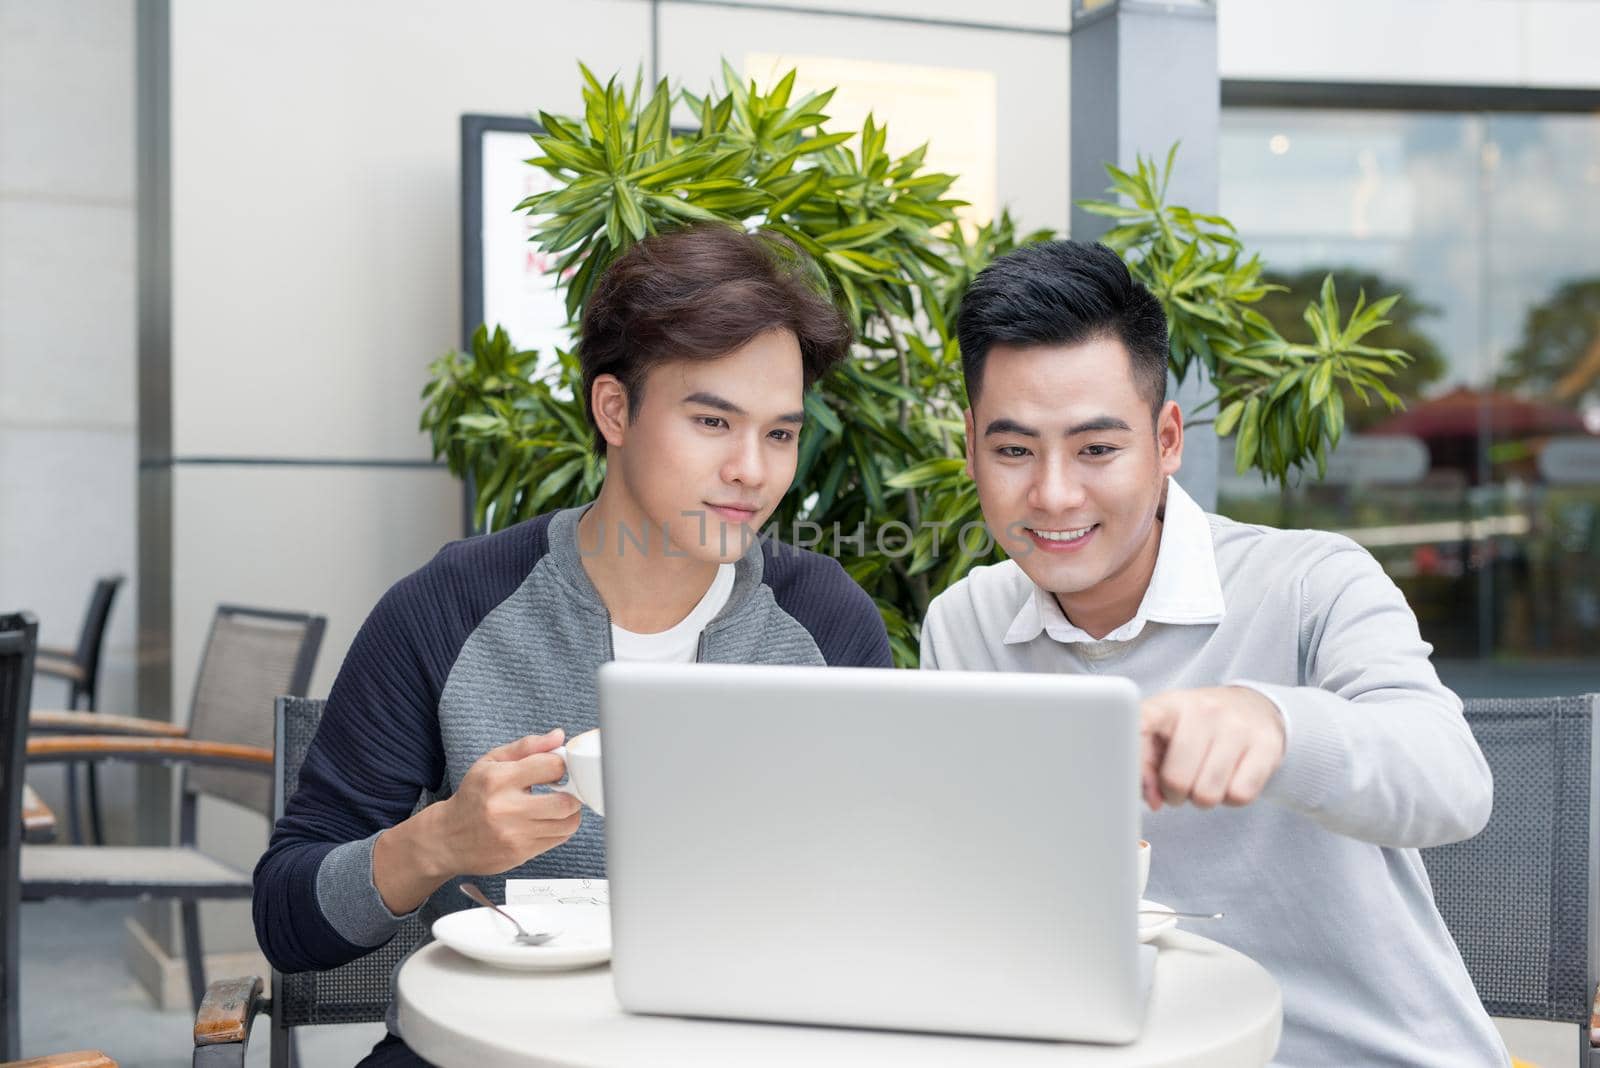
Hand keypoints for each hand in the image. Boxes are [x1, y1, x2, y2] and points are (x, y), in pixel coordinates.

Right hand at [427, 729, 583, 874]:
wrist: (447, 838)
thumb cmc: (473, 796)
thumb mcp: (492, 762)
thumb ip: (527, 746)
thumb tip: (559, 736)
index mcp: (499, 779)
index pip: (552, 767)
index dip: (561, 766)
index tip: (556, 769)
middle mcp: (506, 809)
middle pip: (566, 801)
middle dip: (572, 793)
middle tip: (565, 789)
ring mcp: (514, 835)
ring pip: (567, 824)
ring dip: (570, 812)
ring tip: (556, 805)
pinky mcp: (519, 854)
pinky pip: (557, 840)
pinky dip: (559, 828)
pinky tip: (546, 820)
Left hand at [1139, 687, 1284, 810]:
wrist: (1255, 708)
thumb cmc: (1197, 728)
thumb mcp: (1164, 733)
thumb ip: (1145, 765)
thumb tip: (1152, 799)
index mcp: (1168, 705)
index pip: (1138, 727)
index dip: (1130, 761)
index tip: (1123, 777)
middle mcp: (1203, 710)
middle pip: (1176, 780)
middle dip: (1174, 794)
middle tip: (1181, 782)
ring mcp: (1237, 726)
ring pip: (1208, 794)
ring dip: (1203, 798)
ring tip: (1205, 778)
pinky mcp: (1267, 745)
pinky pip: (1240, 796)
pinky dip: (1232, 797)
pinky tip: (1230, 778)